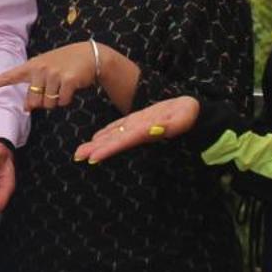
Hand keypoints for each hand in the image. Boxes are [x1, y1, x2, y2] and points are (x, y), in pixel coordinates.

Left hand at [0, 43, 112, 110]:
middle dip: (43, 102)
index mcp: (31, 66)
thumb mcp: (46, 71)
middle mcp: (40, 69)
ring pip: (48, 104)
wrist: (90, 55)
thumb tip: (27, 109)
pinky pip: (62, 102)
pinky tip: (72, 88)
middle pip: (33, 101)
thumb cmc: (65, 65)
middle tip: (53, 90)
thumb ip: (34, 87)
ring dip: (56, 101)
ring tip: (63, 86)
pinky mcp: (68, 80)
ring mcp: (53, 74)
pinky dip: (67, 100)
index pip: (8, 76)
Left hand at [72, 95, 199, 163]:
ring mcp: (137, 128)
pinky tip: (96, 138)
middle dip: (96, 149)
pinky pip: (120, 128)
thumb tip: (154, 130)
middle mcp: (138, 133)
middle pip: (114, 142)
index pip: (123, 142)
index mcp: (145, 132)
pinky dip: (107, 133)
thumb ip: (167, 126)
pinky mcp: (139, 122)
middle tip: (77, 156)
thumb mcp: (179, 120)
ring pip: (114, 136)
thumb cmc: (188, 116)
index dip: (107, 149)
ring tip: (81, 151)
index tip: (92, 158)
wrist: (194, 113)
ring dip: (97, 143)